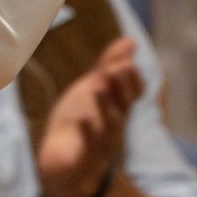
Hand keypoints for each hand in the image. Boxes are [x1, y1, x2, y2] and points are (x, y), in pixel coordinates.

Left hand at [36, 37, 142, 196]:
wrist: (61, 154)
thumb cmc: (81, 117)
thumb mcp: (94, 86)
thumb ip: (110, 64)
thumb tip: (130, 41)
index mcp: (119, 106)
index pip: (135, 92)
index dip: (134, 77)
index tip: (129, 60)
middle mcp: (116, 123)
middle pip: (124, 105)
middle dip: (122, 87)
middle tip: (119, 68)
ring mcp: (103, 140)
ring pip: (109, 123)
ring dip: (105, 106)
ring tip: (99, 88)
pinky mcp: (86, 155)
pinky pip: (89, 144)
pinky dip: (87, 132)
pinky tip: (84, 121)